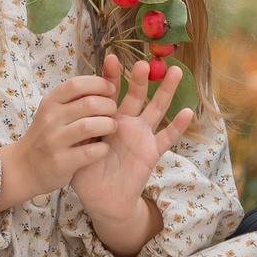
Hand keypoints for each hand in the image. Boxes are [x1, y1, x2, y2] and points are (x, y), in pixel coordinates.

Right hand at [0, 71, 123, 210]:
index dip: (99, 83)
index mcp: (50, 102)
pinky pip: (90, 152)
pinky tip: (102, 149)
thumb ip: (78, 97)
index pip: (76, 84)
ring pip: (90, 126)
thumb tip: (106, 77)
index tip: (111, 89)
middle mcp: (50, 119)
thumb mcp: (55, 112)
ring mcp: (54, 141)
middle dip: (109, 106)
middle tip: (113, 113)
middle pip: (88, 104)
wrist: (25, 167)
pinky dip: (102, 149)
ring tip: (112, 128)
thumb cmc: (48, 135)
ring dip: (108, 125)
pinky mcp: (61, 162)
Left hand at [69, 51, 194, 256]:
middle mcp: (126, 122)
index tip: (109, 57)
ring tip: (175, 72)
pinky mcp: (151, 151)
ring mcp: (141, 135)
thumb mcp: (77, 146)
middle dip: (138, 78)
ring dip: (165, 91)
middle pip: (135, 94)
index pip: (110, 92)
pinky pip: (166, 137)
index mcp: (107, 118)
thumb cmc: (87, 170)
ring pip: (156, 109)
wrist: (101, 198)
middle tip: (143, 62)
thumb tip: (69, 112)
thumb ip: (76, 129)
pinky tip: (187, 112)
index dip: (110, 76)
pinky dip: (178, 126)